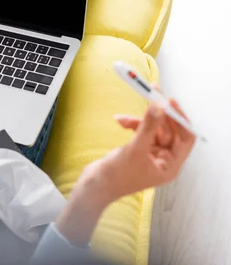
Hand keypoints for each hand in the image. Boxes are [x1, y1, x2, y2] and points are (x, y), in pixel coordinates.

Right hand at [55, 96, 195, 246]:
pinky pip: (141, 131)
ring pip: (152, 128)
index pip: (185, 138)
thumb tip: (160, 106)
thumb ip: (148, 126)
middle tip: (150, 95)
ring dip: (138, 120)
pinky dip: (131, 125)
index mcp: (170, 166)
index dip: (180, 118)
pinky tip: (120, 122)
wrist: (94, 186)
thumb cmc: (116, 176)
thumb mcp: (135, 149)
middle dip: (157, 115)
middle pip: (168, 130)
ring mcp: (150, 155)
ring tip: (122, 119)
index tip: (170, 101)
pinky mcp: (138, 150)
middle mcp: (163, 160)